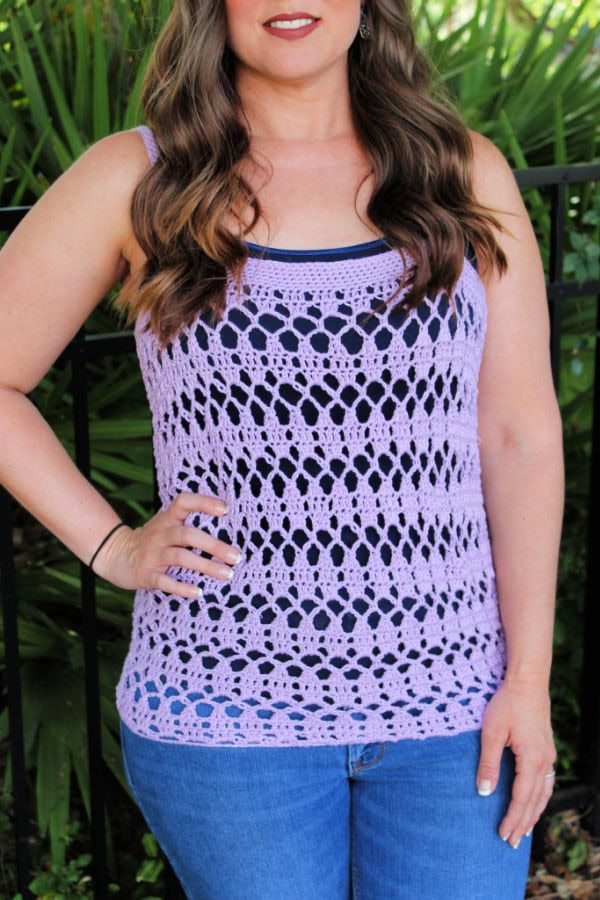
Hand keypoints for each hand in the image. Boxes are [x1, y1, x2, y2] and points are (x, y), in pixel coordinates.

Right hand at [91, 492, 240, 597]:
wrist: (115, 555)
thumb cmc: (152, 540)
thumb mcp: (166, 524)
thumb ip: (188, 523)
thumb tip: (227, 528)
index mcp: (166, 519)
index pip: (183, 503)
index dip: (203, 503)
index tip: (225, 509)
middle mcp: (160, 534)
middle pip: (188, 535)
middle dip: (214, 545)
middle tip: (236, 556)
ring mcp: (152, 554)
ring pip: (180, 557)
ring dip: (205, 566)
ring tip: (227, 574)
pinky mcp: (146, 574)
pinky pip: (164, 581)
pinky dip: (182, 588)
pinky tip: (198, 592)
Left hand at [476, 679, 555, 848]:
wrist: (528, 681)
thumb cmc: (507, 703)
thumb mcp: (492, 733)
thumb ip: (488, 764)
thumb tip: (484, 792)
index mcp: (532, 759)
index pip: (522, 798)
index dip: (512, 818)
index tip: (503, 835)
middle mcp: (545, 761)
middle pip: (535, 801)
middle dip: (524, 823)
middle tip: (513, 843)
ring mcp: (548, 755)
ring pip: (544, 793)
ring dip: (533, 813)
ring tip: (524, 831)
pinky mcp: (546, 748)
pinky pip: (546, 781)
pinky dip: (539, 798)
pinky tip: (533, 803)